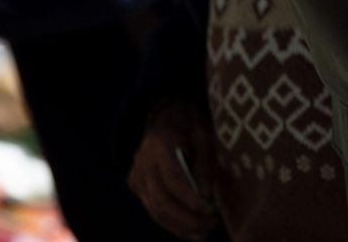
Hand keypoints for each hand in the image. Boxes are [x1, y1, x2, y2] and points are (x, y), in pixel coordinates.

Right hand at [128, 100, 217, 239]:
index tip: (212, 212)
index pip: (173, 180)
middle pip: (161, 200)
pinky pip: (151, 209)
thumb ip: (205, 165)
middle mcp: (143, 160)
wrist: (164, 117)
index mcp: (160, 144)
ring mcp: (136, 173)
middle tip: (211, 224)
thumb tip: (207, 197)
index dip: (191, 201)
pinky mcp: (135, 184)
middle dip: (187, 218)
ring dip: (180, 226)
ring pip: (154, 209)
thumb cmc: (189, 127)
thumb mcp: (204, 138)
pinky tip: (190, 230)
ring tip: (203, 232)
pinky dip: (170, 223)